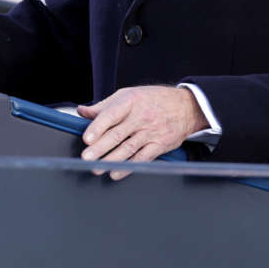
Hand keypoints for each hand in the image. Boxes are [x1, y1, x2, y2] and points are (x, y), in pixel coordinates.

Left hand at [76, 86, 207, 179]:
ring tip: (97, 168)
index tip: (86, 138)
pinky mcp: (160, 145)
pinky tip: (116, 172)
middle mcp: (141, 116)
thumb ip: (104, 106)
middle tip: (86, 158)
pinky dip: (129, 167)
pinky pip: (142, 158)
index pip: (111, 114)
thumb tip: (82, 112)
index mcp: (131, 101)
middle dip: (100, 148)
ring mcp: (151, 131)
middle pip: (117, 134)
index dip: (97, 127)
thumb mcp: (128, 95)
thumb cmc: (153, 100)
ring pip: (128, 148)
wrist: (186, 106)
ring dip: (111, 160)